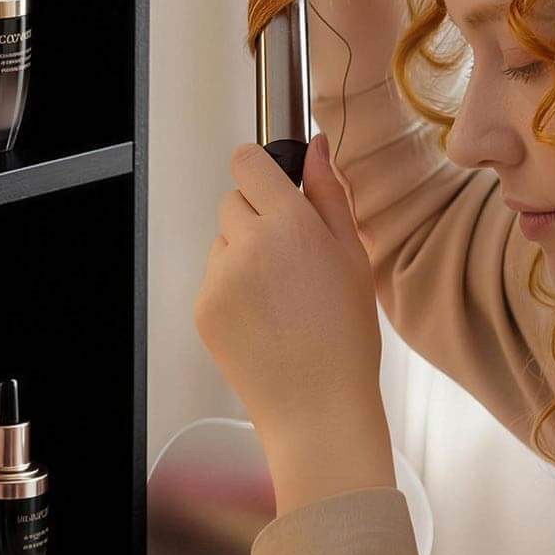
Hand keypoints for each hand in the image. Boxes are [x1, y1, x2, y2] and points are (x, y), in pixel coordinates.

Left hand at [195, 134, 395, 516]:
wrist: (316, 406)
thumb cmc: (345, 337)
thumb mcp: (352, 256)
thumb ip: (329, 195)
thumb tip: (313, 148)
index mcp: (288, 224)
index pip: (247, 162)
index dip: (260, 169)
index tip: (274, 185)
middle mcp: (245, 246)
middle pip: (232, 200)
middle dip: (256, 216)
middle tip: (289, 255)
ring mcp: (217, 279)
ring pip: (221, 241)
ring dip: (243, 253)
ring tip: (279, 296)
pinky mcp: (202, 309)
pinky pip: (213, 278)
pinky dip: (232, 289)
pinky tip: (263, 318)